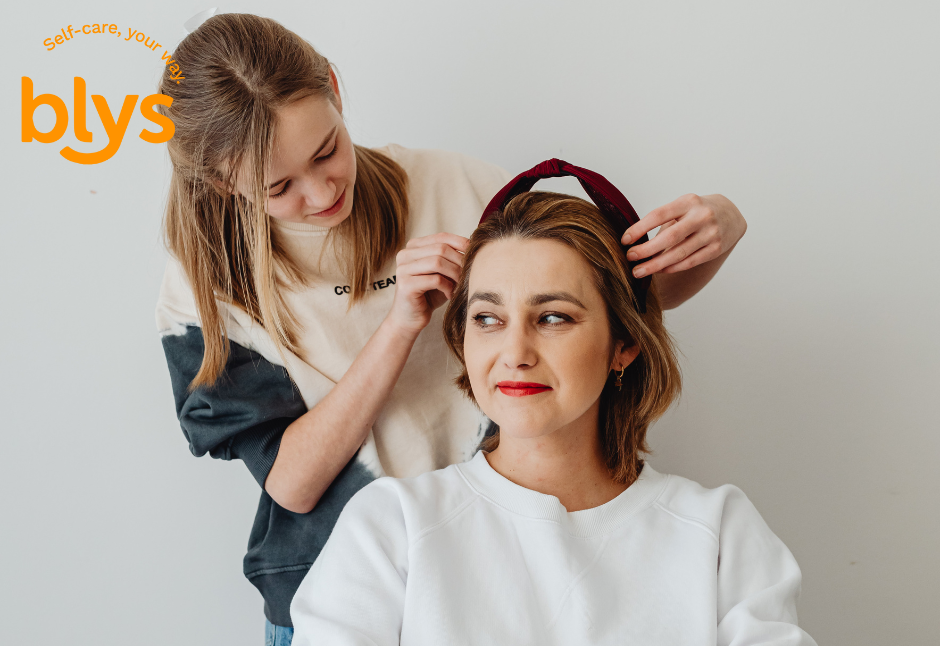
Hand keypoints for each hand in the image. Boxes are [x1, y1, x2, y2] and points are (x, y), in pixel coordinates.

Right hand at [386, 232, 467, 335]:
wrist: (410, 319)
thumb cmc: (429, 295)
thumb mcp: (442, 273)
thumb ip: (452, 259)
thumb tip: (475, 248)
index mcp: (413, 247)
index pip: (441, 237)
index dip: (461, 243)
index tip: (474, 254)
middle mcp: (405, 255)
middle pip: (441, 248)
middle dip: (459, 261)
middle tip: (469, 274)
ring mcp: (403, 269)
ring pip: (437, 262)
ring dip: (455, 274)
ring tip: (460, 285)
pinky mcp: (406, 285)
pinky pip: (435, 280)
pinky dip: (448, 287)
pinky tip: (450, 294)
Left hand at [620, 194, 746, 277]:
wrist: (731, 215)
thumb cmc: (696, 212)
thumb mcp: (682, 207)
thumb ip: (664, 221)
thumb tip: (635, 241)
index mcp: (688, 202)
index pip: (658, 215)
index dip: (639, 228)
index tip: (624, 240)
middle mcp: (701, 216)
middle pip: (669, 237)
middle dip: (646, 250)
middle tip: (630, 258)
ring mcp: (711, 233)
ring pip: (679, 253)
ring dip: (656, 264)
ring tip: (639, 271)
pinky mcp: (717, 248)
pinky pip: (690, 261)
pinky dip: (672, 267)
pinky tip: (659, 271)